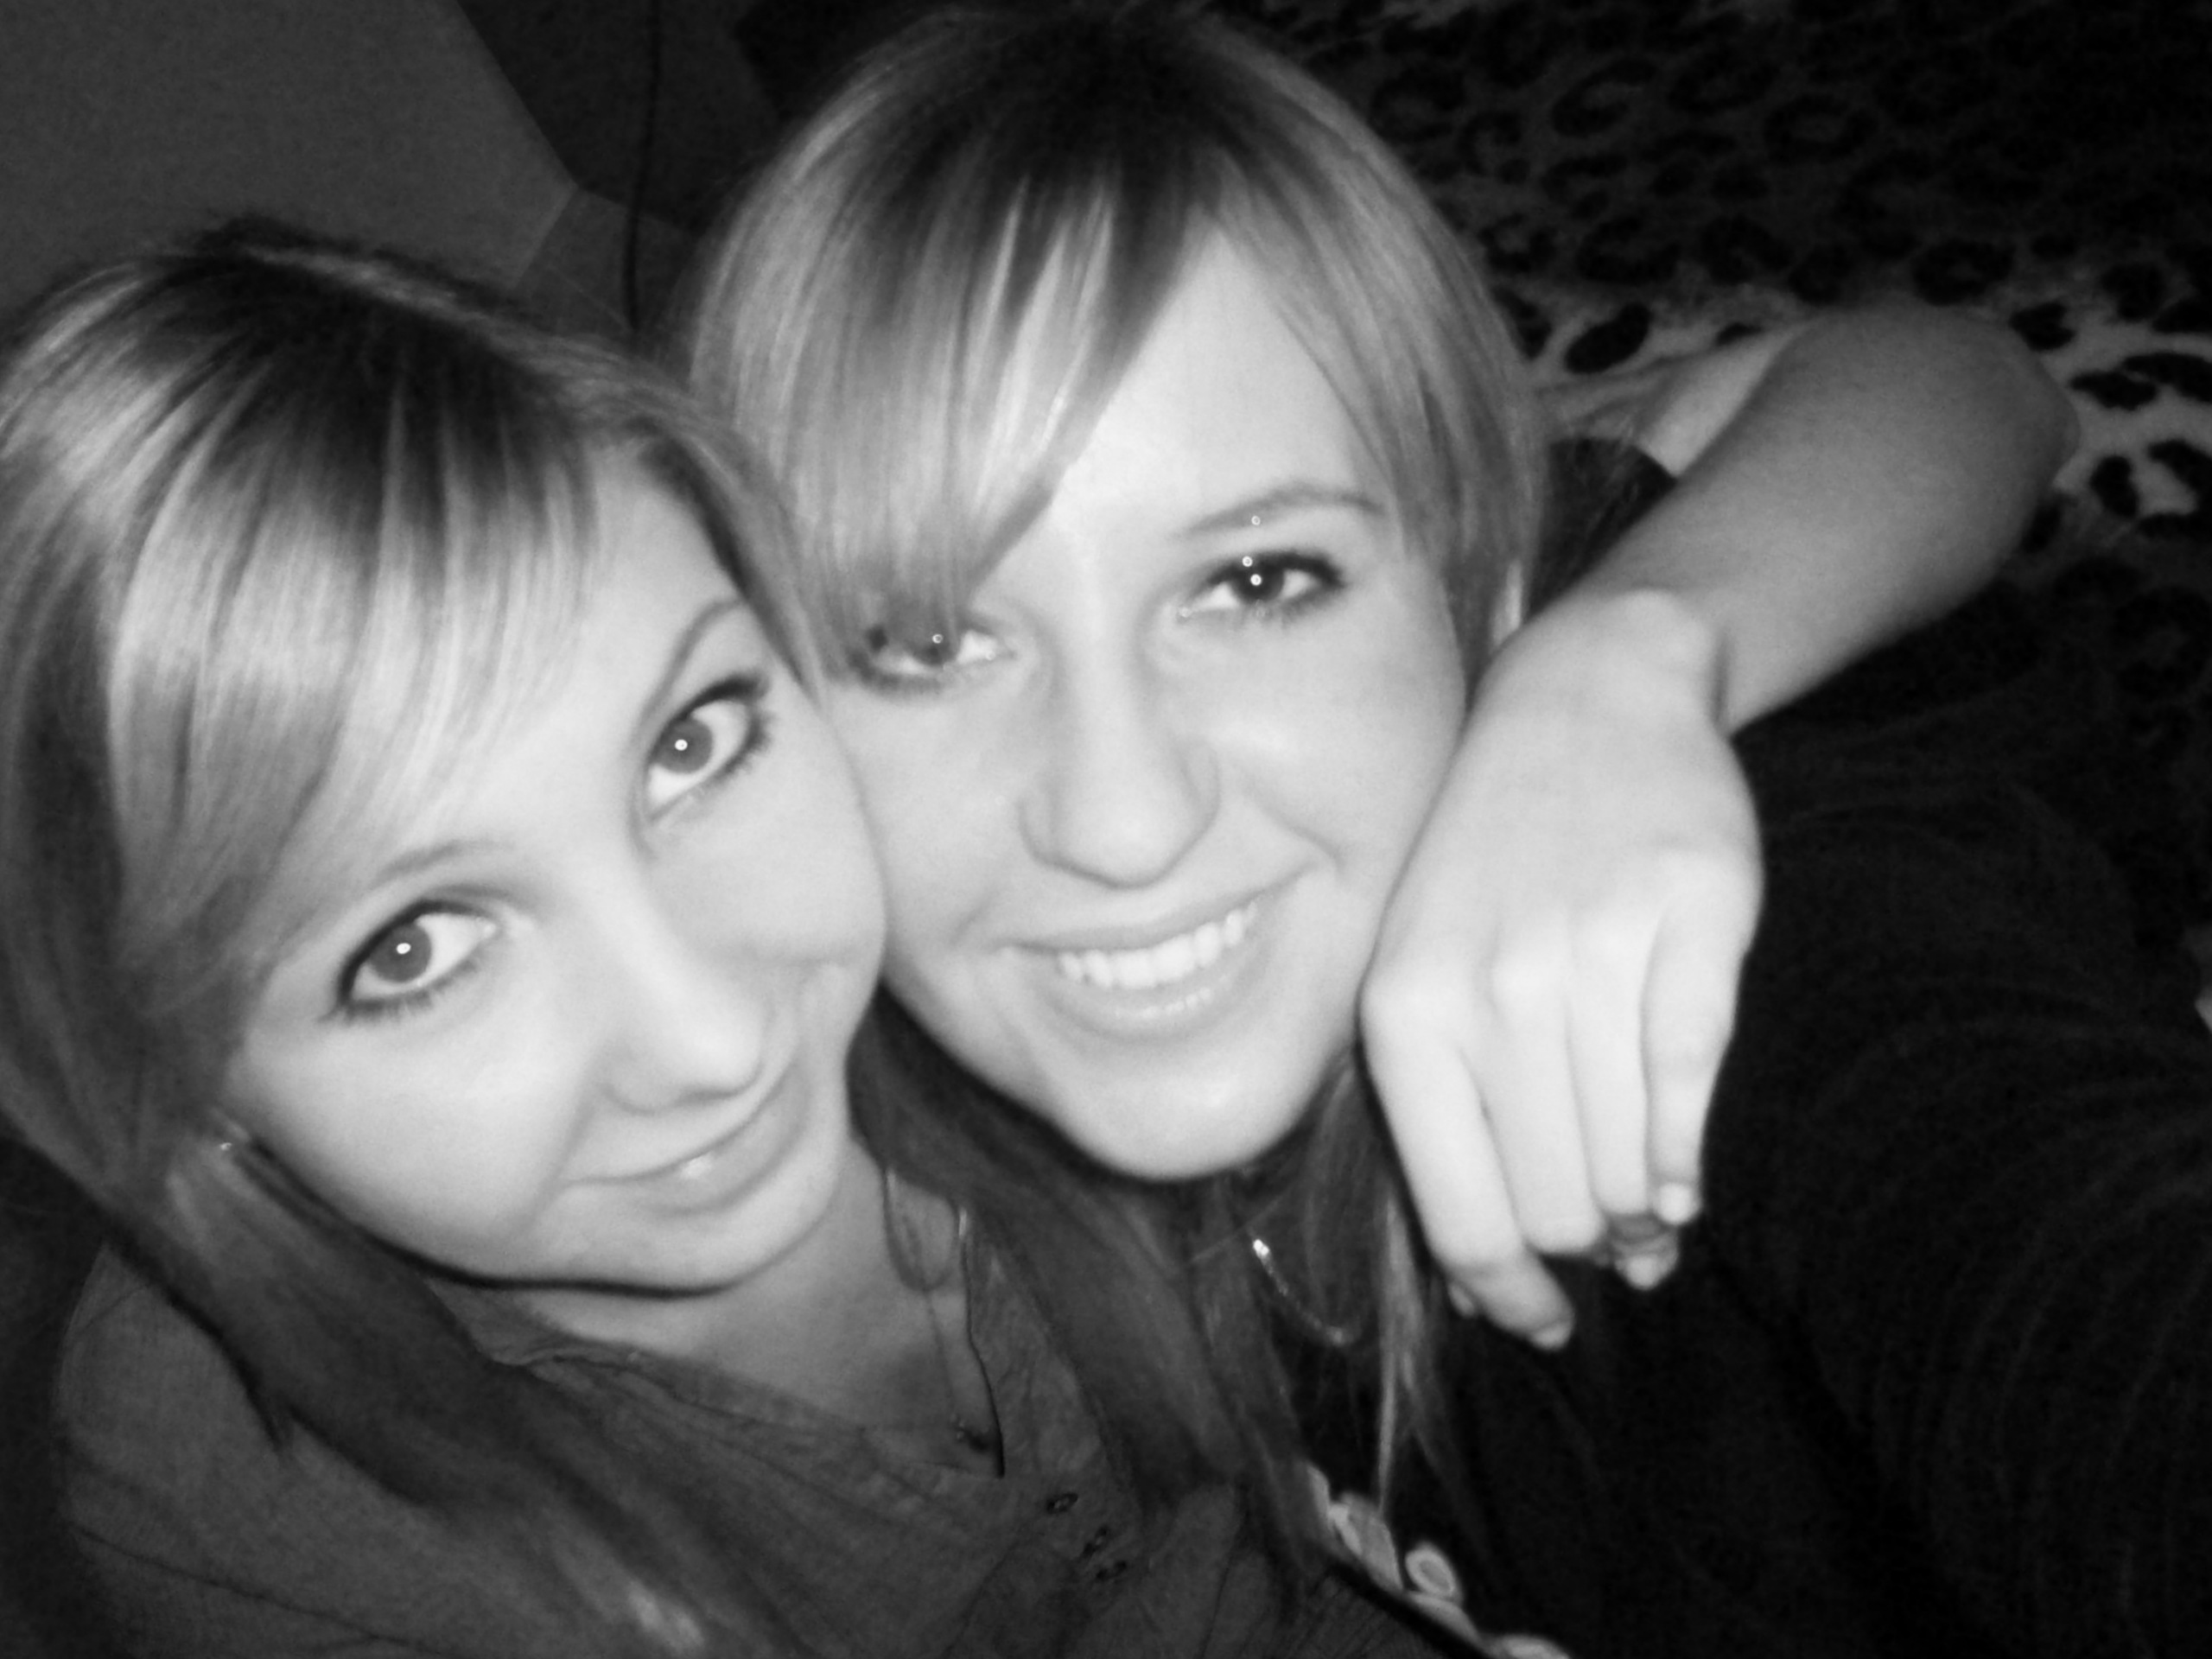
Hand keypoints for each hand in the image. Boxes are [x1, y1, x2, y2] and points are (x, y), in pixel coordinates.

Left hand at [1359, 588, 1760, 1342]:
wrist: (1587, 697)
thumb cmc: (1494, 855)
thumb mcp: (1424, 968)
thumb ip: (1450, 1115)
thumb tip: (1502, 1278)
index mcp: (1403, 1013)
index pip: (1462, 1212)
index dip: (1509, 1294)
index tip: (1545, 1322)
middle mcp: (1488, 990)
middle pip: (1555, 1203)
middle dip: (1585, 1246)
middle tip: (1612, 1245)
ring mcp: (1590, 954)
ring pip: (1629, 1161)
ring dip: (1643, 1210)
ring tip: (1650, 1211)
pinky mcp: (1691, 921)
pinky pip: (1692, 1086)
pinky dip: (1689, 1154)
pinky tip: (1683, 1177)